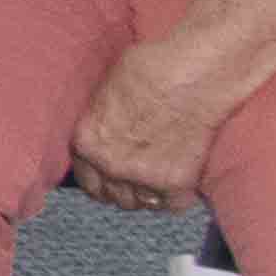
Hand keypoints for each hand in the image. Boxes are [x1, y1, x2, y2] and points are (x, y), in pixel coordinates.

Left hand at [70, 37, 226, 211]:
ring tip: (161, 177)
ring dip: (150, 194)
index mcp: (86, 142)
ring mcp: (142, 177)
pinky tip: (183, 179)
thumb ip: (102, 123)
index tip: (112, 179)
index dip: (101, 180)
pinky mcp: (176, 183)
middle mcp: (109, 165)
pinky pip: (174, 205)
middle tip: (140, 177)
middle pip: (114, 196)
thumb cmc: (148, 70)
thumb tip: (107, 131)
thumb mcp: (106, 94)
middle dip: (125, 188)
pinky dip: (179, 196)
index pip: (87, 180)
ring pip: (142, 203)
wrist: (189, 76)